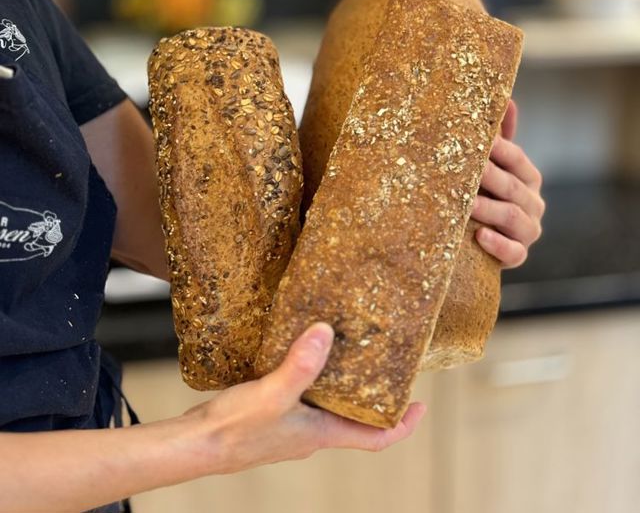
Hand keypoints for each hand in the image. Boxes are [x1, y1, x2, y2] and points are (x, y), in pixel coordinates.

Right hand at [184, 323, 425, 475]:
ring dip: (343, 385)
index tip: (420, 405)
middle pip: (356, 420)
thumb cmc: (234, 430)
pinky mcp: (274, 415)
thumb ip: (301, 365)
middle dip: (374, 396)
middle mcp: (312, 433)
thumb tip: (326, 332)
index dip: (402, 425)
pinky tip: (301, 354)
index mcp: (322, 433)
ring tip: (347, 350)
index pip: (376, 439)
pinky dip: (314, 379)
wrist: (196, 445)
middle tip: (385, 364)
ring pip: (330, 407)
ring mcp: (293, 426)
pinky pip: (305, 397)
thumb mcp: (273, 394)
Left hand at [471, 100, 544, 267]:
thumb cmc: (485, 194)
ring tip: (466, 203)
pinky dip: (497, 245)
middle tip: (465, 168)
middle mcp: (533, 203)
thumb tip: (507, 98)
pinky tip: (479, 236)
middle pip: (512, 187)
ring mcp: (528, 230)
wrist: (479, 240)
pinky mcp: (518, 255)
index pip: (517, 159)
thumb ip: (500, 138)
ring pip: (511, 217)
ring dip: (488, 209)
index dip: (499, 149)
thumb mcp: (492, 166)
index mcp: (528, 178)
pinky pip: (513, 252)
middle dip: (489, 176)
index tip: (477, 139)